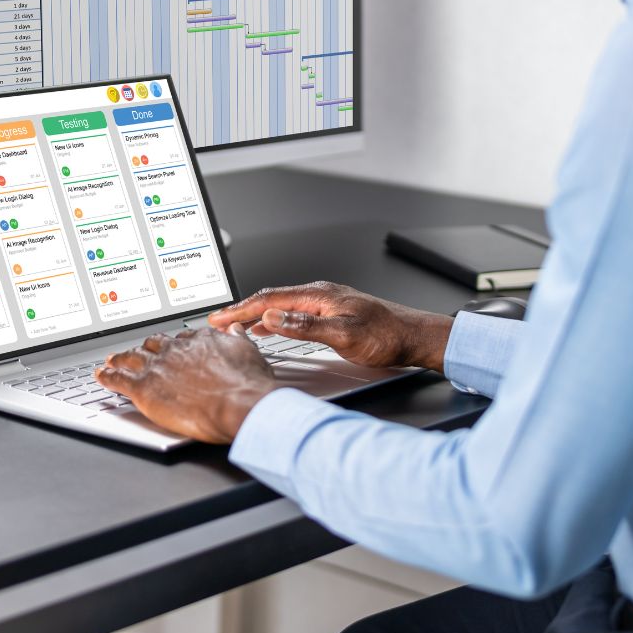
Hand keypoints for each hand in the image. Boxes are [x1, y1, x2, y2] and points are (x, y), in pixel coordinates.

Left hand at [96, 328, 278, 443]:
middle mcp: (175, 350)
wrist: (239, 403)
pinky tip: (101, 376)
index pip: (180, 339)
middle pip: (153, 345)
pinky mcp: (144, 388)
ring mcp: (157, 368)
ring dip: (120, 359)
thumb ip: (236, 340)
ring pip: (131, 358)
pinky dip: (107, 377)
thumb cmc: (247, 384)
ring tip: (112, 359)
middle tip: (139, 351)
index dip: (174, 346)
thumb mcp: (249, 352)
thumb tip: (233, 329)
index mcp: (199, 340)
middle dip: (145, 349)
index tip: (173, 349)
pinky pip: (118, 379)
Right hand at [207, 281, 452, 371]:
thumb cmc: (386, 335)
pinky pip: (291, 312)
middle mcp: (319, 294)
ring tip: (235, 326)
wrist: (414, 337)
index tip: (219, 319)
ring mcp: (325, 303)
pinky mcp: (330, 313)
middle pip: (270, 299)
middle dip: (241, 310)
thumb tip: (271, 319)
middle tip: (217, 322)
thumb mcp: (343, 335)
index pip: (269, 300)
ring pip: (280, 306)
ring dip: (255, 315)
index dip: (241, 310)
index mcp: (318, 295)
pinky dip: (272, 319)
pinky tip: (269, 328)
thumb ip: (305, 326)